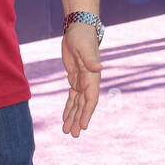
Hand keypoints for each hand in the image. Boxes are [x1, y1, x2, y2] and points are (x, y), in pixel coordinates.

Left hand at [60, 22, 101, 136]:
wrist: (78, 29)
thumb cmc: (82, 37)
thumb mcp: (83, 47)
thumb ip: (90, 59)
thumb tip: (99, 67)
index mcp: (92, 77)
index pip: (90, 99)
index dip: (87, 113)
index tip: (83, 126)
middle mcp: (89, 82)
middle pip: (83, 105)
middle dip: (78, 120)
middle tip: (72, 135)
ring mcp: (82, 81)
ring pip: (77, 104)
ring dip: (73, 117)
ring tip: (67, 131)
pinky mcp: (74, 78)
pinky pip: (72, 97)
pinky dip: (69, 108)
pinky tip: (65, 118)